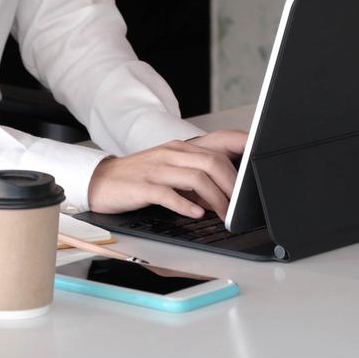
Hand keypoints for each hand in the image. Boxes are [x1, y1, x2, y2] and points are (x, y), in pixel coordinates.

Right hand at [87, 129, 247, 219]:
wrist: (100, 180)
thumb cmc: (139, 177)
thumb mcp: (171, 171)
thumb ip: (196, 178)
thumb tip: (225, 194)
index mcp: (181, 148)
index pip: (218, 142)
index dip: (241, 148)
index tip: (258, 160)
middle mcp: (171, 153)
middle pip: (212, 162)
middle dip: (232, 184)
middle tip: (241, 205)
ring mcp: (157, 168)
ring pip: (196, 177)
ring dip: (215, 198)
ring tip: (224, 214)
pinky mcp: (143, 186)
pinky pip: (168, 193)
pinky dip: (185, 205)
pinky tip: (196, 214)